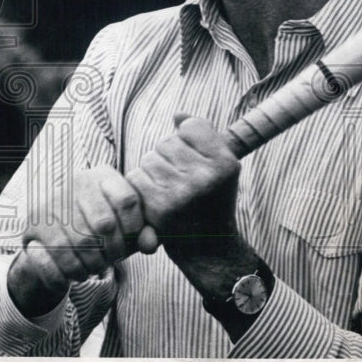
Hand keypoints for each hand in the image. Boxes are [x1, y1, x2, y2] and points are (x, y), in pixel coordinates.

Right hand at [9, 166, 145, 316]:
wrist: (54, 229)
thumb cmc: (100, 225)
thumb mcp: (124, 224)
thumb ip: (143, 232)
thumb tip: (151, 246)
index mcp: (103, 175)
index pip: (128, 200)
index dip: (134, 226)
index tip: (132, 241)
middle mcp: (77, 182)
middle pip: (104, 224)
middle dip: (113, 250)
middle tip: (113, 259)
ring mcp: (52, 202)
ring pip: (79, 243)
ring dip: (91, 264)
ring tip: (96, 268)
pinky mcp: (33, 223)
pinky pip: (53, 256)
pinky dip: (67, 272)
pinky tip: (75, 275)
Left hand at [127, 113, 240, 260]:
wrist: (208, 246)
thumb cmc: (213, 199)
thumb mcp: (222, 166)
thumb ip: (204, 136)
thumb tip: (177, 115)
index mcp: (225, 162)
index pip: (191, 126)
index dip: (188, 139)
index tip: (196, 158)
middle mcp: (205, 176)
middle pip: (167, 142)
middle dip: (169, 156)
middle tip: (182, 179)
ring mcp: (181, 192)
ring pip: (149, 158)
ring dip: (154, 171)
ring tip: (170, 190)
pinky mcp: (159, 207)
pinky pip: (137, 178)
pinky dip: (142, 186)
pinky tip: (157, 200)